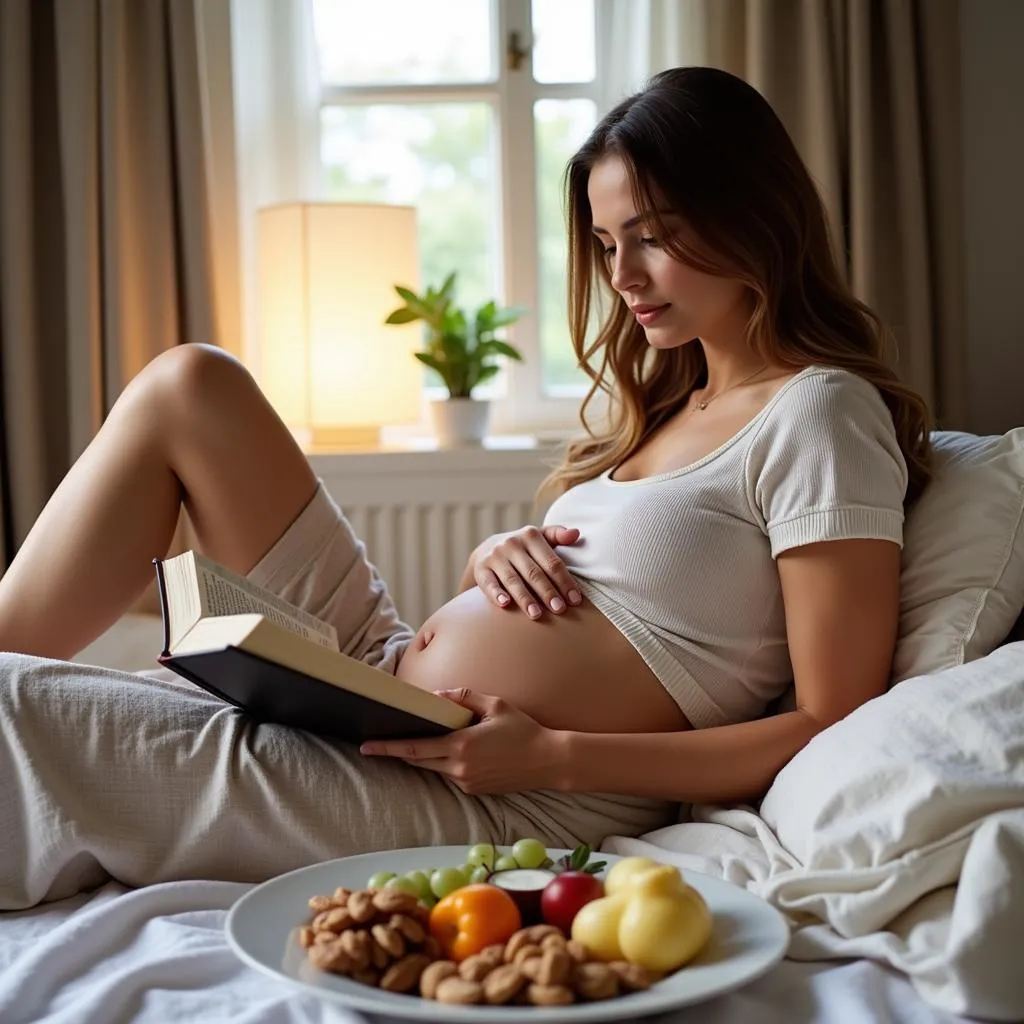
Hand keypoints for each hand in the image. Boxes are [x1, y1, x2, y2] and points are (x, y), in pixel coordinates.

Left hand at [360, 689, 563, 794]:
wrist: (548, 761)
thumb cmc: (523, 729)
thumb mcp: (495, 705)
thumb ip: (463, 698)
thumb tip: (437, 697)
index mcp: (461, 746)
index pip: (415, 748)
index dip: (388, 747)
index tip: (367, 746)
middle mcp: (459, 768)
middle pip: (418, 761)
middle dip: (397, 752)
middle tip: (376, 742)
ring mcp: (467, 782)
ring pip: (434, 768)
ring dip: (422, 756)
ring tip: (414, 739)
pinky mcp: (474, 790)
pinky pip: (450, 775)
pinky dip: (443, 762)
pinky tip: (450, 749)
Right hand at [473, 525, 581, 618]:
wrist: (487, 548)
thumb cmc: (524, 548)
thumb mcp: (540, 537)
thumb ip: (558, 535)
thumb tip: (576, 533)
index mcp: (531, 535)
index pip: (552, 562)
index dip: (564, 581)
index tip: (575, 600)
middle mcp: (512, 544)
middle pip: (534, 572)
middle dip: (548, 592)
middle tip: (559, 609)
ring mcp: (495, 556)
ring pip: (513, 580)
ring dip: (525, 598)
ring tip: (537, 614)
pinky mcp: (481, 569)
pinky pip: (489, 583)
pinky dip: (496, 593)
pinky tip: (505, 604)